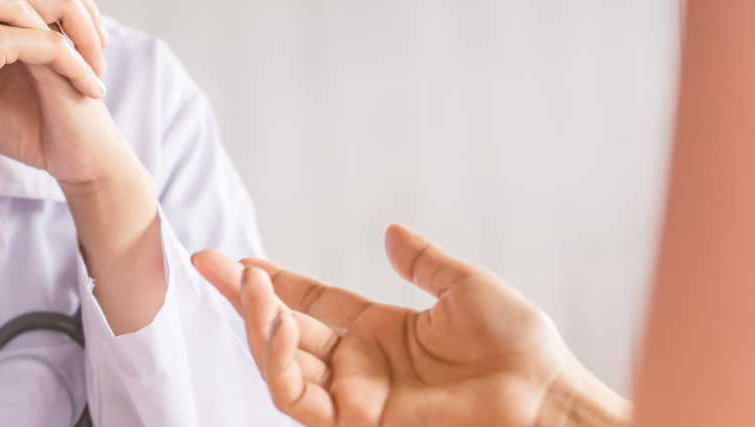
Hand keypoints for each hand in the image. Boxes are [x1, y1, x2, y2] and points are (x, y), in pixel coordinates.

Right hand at [191, 224, 631, 426]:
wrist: (545, 398)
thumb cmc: (521, 350)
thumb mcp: (467, 288)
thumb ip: (423, 263)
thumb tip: (390, 231)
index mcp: (380, 333)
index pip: (312, 303)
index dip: (274, 282)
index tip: (236, 258)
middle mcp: (358, 367)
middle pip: (282, 332)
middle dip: (243, 299)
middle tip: (212, 264)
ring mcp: (355, 397)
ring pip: (280, 367)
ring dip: (257, 326)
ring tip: (249, 289)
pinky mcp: (356, 423)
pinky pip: (299, 398)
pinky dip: (278, 364)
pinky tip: (275, 327)